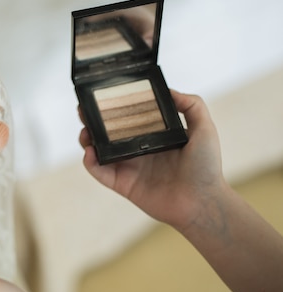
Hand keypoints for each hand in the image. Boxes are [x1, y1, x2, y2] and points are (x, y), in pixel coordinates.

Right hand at [79, 90, 225, 232]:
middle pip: (107, 133)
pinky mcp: (122, 184)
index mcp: (153, 136)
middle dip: (93, 121)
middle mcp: (137, 150)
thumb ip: (192, 105)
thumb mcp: (204, 129)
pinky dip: (90, 162)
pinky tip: (90, 152)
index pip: (128, 119)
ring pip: (99, 151)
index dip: (114, 109)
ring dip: (87, 140)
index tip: (105, 97)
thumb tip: (169, 90)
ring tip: (85, 131)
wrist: (202, 201)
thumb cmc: (206, 167)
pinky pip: (100, 172)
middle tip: (84, 110)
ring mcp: (129, 168)